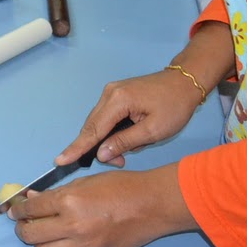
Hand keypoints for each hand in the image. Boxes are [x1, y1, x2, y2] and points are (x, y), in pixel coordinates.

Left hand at [10, 165, 191, 246]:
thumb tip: (32, 199)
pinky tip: (65, 239)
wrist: (152, 205)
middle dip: (22, 228)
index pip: (31, 210)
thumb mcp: (84, 181)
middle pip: (30, 236)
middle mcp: (73, 227)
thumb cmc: (121, 187)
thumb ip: (56, 193)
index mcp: (68, 202)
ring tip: (44, 233)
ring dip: (39, 245)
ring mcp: (84, 246)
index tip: (14, 209)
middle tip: (24, 222)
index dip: (18, 209)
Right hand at [54, 69, 202, 170]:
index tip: (60, 160)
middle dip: (99, 147)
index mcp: (117, 100)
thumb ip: (124, 142)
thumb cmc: (174, 107)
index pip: (93, 130)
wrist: (185, 82)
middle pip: (93, 126)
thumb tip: (100, 154)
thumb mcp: (152, 131)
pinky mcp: (116, 94)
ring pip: (99, 122)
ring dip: (106, 140)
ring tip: (123, 154)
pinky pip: (106, 117)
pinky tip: (123, 140)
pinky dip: (111, 131)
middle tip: (118, 163)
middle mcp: (108, 93)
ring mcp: (111, 92)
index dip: (77, 147)